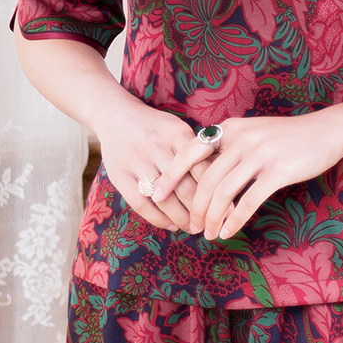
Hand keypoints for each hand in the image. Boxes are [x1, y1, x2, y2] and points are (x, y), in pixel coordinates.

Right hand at [95, 99, 215, 232]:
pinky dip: (158, 219)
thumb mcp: (177, 129)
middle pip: (185, 187)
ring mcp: (136, 161)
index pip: (202, 168)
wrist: (115, 114)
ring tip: (193, 228)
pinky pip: (141, 204)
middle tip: (211, 224)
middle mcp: (157, 146)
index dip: (215, 192)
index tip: (227, 209)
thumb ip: (196, 151)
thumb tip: (222, 180)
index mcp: (177, 133)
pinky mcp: (119, 175)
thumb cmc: (155, 127)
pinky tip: (171, 225)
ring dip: (182, 219)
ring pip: (164, 199)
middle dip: (200, 211)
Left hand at [149, 113, 342, 240]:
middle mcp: (240, 138)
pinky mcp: (277, 171)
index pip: (190, 151)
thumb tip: (201, 172)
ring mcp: (259, 154)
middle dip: (194, 207)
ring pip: (224, 192)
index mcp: (230, 128)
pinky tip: (228, 231)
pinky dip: (234, 220)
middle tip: (190, 226)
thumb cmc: (285, 137)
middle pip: (205, 179)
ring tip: (208, 234)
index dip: (171, 174)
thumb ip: (227, 147)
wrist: (324, 132)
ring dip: (212, 218)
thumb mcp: (251, 133)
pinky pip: (248, 201)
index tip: (156, 194)